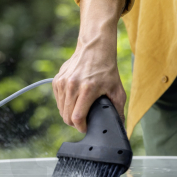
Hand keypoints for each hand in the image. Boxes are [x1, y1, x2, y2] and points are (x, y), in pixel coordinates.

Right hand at [53, 0, 126, 132]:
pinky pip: (58, 101)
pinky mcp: (57, 81)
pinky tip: (74, 100)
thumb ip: (118, 109)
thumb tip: (119, 125)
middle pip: (67, 117)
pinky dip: (65, 104)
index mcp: (87, 89)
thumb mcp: (117, 89)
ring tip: (79, 110)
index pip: (77, 118)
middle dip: (75, 123)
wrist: (94, 48)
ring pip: (61, 110)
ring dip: (69, 114)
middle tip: (83, 120)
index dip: (81, 127)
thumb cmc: (106, 68)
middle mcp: (72, 86)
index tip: (86, 127)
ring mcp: (62, 83)